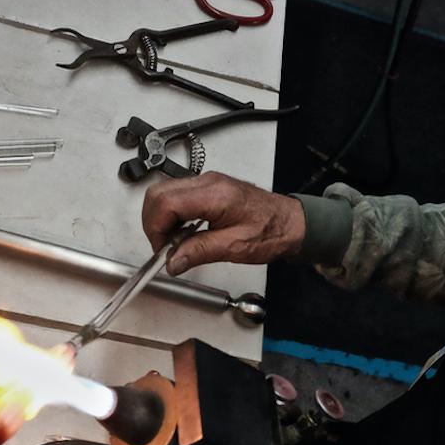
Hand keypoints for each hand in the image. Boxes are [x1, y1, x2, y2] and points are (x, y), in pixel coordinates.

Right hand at [142, 171, 304, 274]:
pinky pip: (177, 195)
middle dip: (153, 223)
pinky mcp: (208, 188)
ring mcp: (206, 182)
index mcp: (214, 195)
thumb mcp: (235, 247)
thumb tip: (173, 261)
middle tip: (166, 248)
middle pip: (158, 193)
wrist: (291, 222)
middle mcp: (207, 182)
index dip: (156, 228)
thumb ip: (200, 252)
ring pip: (164, 193)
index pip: (165, 202)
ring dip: (161, 219)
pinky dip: (172, 215)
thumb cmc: (272, 231)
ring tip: (176, 242)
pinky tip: (184, 233)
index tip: (163, 250)